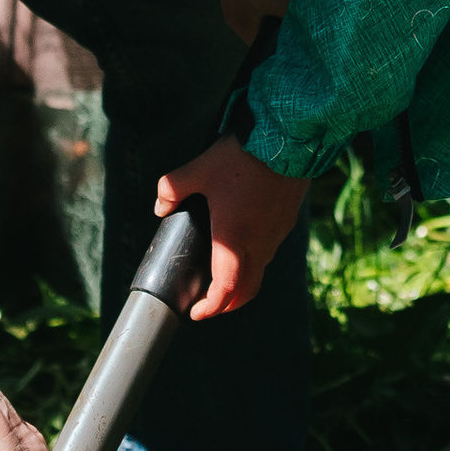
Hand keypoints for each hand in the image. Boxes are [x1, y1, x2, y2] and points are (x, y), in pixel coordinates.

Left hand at [157, 137, 307, 318]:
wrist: (289, 138)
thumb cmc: (242, 156)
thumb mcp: (197, 169)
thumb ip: (172, 188)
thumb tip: (160, 206)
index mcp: (234, 239)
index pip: (226, 290)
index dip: (211, 308)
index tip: (196, 313)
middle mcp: (259, 244)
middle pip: (246, 290)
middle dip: (227, 303)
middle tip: (209, 302)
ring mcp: (276, 234)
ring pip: (259, 270)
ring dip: (242, 280)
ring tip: (223, 272)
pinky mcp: (286, 221)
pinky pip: (269, 250)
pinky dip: (254, 258)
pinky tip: (242, 240)